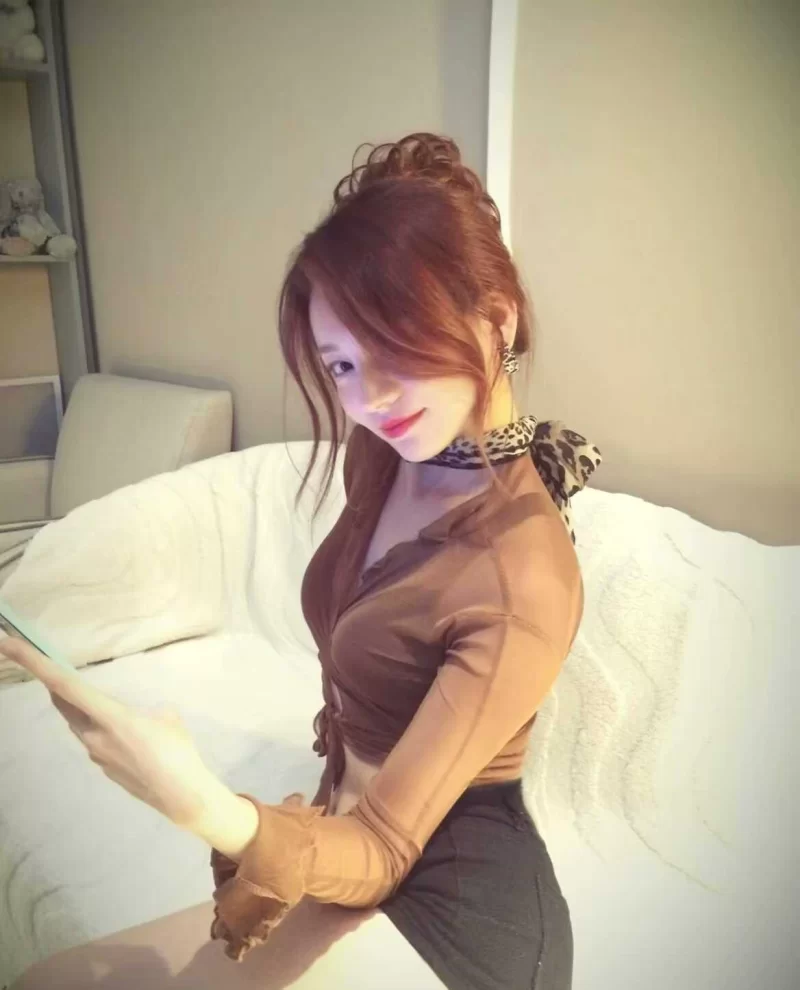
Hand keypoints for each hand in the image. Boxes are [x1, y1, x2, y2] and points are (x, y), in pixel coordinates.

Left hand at [0, 635, 221, 828]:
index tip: (9, 644)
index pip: (64, 684)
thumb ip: (145, 711)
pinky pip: (96, 741)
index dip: (34, 663)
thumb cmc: (179, 752)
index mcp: (110, 717)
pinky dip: (103, 730)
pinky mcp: (104, 769)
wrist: (182, 797)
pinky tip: (131, 737)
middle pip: (64, 704)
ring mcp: (97, 755)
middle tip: (51, 667)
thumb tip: (141, 717)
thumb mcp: (167, 717)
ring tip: (109, 705)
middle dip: (55, 684)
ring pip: (80, 724)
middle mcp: (94, 736)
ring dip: (84, 709)